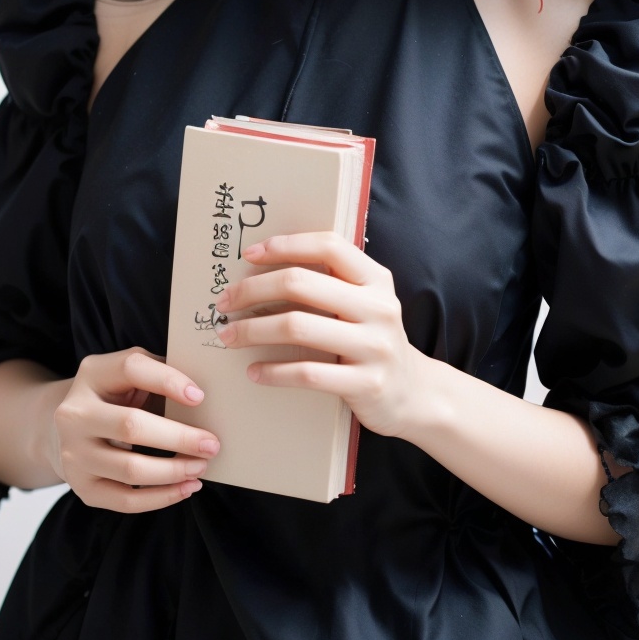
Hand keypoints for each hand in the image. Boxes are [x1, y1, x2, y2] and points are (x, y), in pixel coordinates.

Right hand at [49, 347, 220, 512]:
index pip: (131, 369)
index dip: (168, 381)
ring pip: (130, 469)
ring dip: (173, 471)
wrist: (69, 427)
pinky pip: (125, 500)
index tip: (199, 397)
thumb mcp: (129, 374)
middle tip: (212, 444)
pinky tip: (186, 487)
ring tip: (201, 467)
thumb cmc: (115, 395)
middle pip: (131, 426)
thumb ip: (159, 374)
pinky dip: (161, 497)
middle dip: (179, 438)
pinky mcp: (81, 486)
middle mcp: (75, 414)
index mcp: (92, 374)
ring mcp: (74, 453)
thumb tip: (201, 394)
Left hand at [214, 232, 427, 438]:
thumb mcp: (364, 303)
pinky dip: (273, 371)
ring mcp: (374, 346)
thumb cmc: (372, 340)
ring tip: (228, 336)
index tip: (249, 255)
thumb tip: (263, 267)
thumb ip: (331, 283)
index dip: (285, 245)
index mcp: (375, 279)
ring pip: (297, 327)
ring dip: (252, 330)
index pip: (328, 246)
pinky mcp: (366, 384)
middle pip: (301, 283)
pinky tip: (254, 371)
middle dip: (253, 289)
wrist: (413, 393)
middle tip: (224, 302)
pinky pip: (307, 373)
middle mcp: (378, 307)